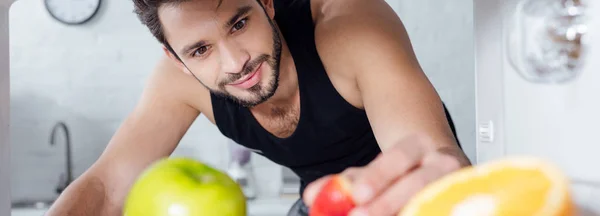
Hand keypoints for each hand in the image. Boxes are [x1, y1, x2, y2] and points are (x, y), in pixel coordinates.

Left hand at [303, 135, 466, 215]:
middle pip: (417, 182)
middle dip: (387, 203)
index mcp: (419, 144)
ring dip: (401, 211)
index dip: (377, 176)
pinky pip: (436, 210)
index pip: (398, 157)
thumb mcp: (376, 171)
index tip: (357, 194)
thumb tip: (313, 196)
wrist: (441, 168)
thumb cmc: (405, 171)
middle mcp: (443, 163)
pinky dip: (414, 214)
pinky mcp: (457, 201)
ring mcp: (456, 186)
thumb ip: (347, 182)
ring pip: (429, 201)